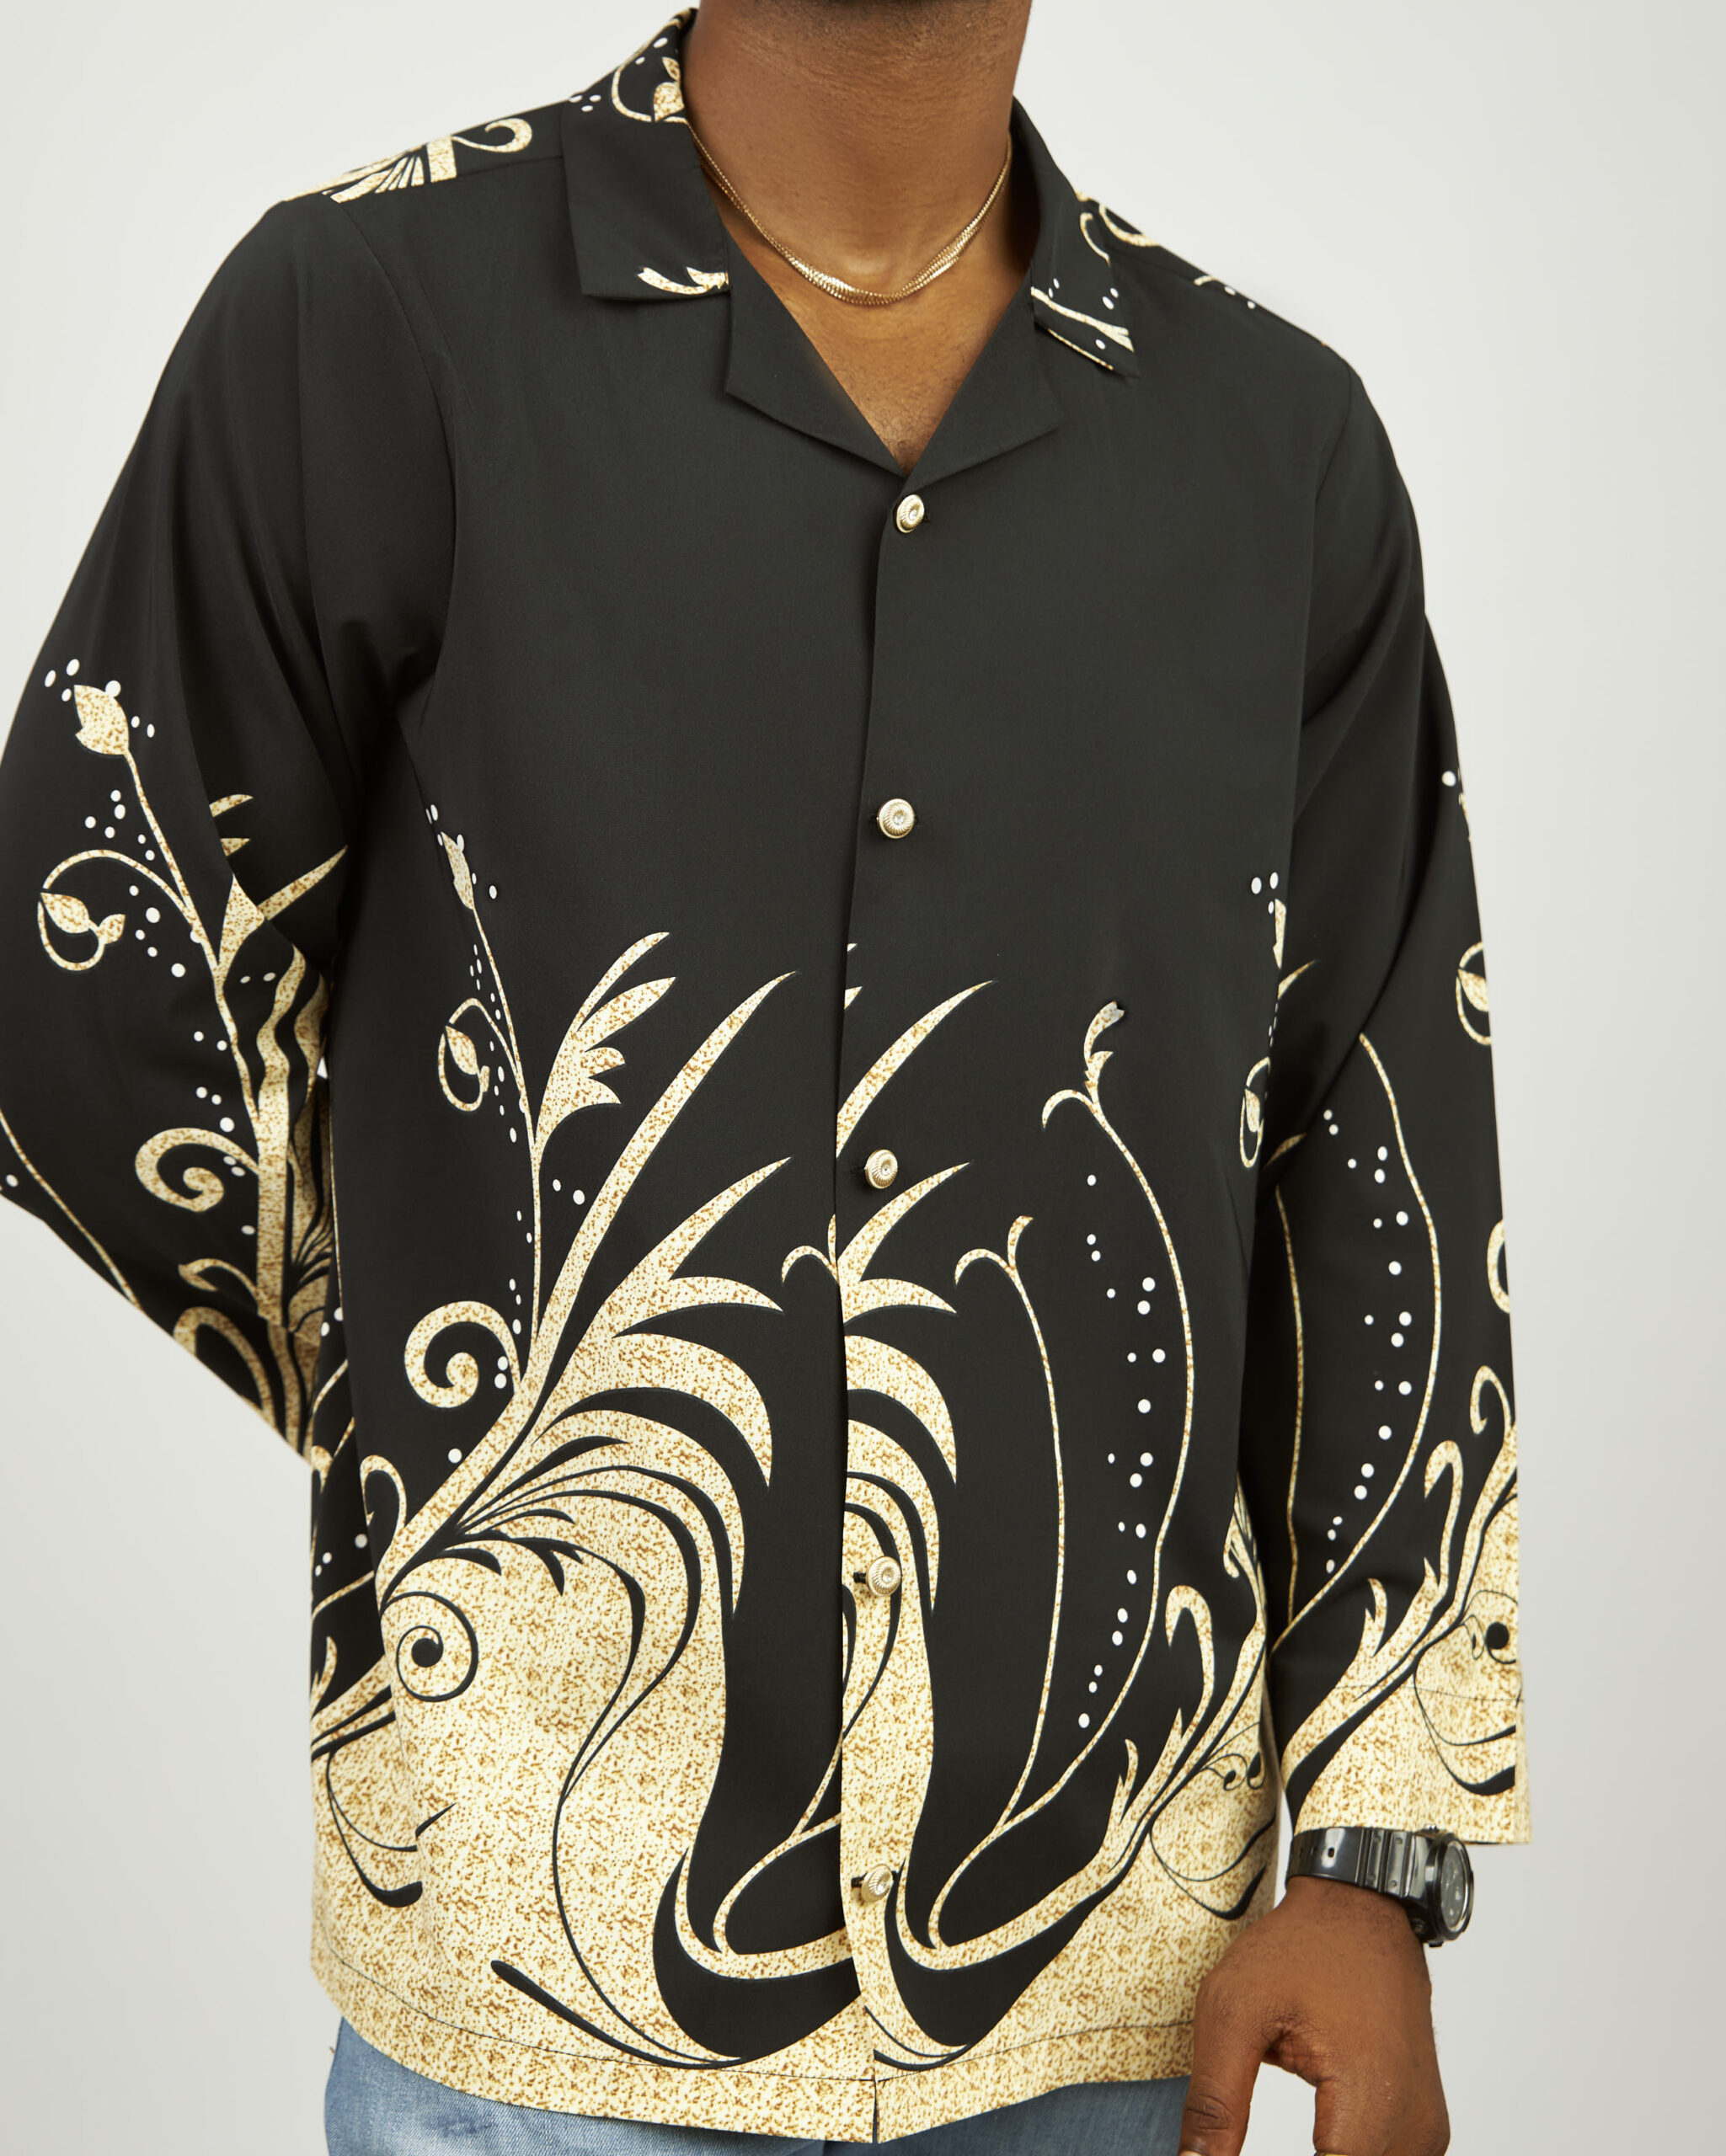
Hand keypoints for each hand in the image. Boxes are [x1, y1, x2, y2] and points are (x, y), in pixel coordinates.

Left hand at [1177, 1875, 1447, 2155]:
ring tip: (1278, 2125)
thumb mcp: (1234, 2010)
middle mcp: (1413, 2122)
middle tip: (1242, 2128)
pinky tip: (1318, 2142)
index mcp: (1370, 2095)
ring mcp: (1426, 2127)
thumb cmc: (1301, 1948)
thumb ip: (1214, 2099)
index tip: (1229, 2153)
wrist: (1362, 1908)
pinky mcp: (1425, 2125)